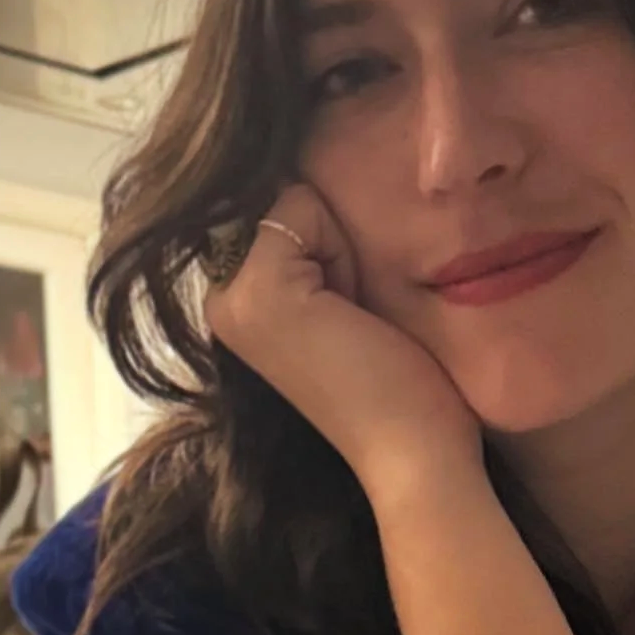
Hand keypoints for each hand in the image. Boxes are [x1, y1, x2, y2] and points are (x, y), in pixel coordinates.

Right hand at [204, 183, 481, 498]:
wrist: (413, 454)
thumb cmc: (404, 390)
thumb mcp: (350, 305)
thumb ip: (319, 254)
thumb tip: (317, 180)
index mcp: (238, 307)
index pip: (283, 212)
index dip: (335, 244)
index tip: (355, 314)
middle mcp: (221, 303)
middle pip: (287, 204)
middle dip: (337, 241)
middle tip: (358, 319)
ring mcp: (232, 300)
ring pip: (295, 203)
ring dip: (344, 246)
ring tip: (358, 318)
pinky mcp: (259, 294)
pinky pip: (302, 207)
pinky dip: (342, 247)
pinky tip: (354, 311)